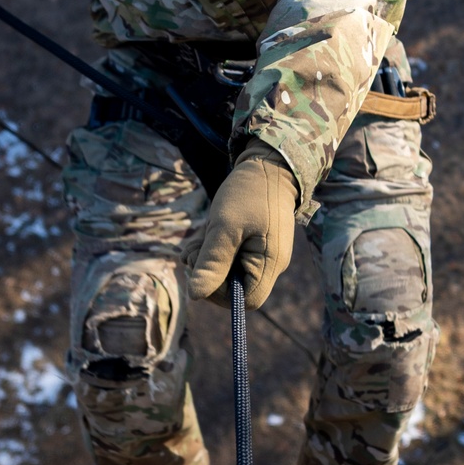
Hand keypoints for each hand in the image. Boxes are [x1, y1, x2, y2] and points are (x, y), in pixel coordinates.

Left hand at [190, 141, 297, 309]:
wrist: (268, 164)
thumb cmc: (248, 192)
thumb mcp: (224, 226)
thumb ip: (212, 262)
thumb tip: (195, 296)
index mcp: (270, 263)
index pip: (245, 300)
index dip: (219, 294)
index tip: (200, 271)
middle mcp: (271, 263)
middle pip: (236, 287)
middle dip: (209, 273)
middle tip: (192, 253)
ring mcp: (263, 253)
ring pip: (229, 271)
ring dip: (207, 260)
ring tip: (195, 242)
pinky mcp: (254, 243)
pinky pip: (231, 256)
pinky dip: (212, 250)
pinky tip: (201, 237)